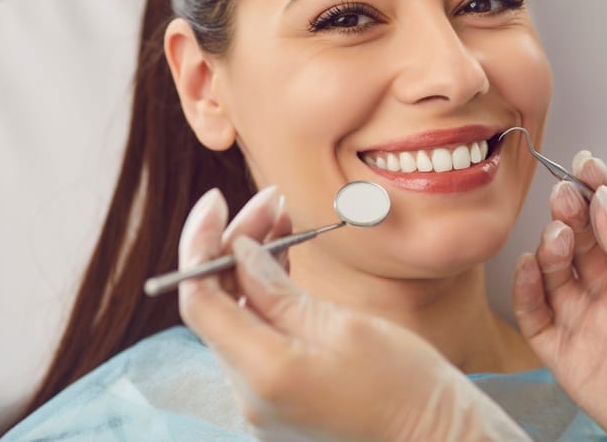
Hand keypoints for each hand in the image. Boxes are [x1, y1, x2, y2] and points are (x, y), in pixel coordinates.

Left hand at [178, 186, 531, 441]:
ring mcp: (262, 404)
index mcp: (263, 373)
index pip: (199, 299)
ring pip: (236, 320)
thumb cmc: (407, 388)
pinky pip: (256, 341)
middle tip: (270, 201)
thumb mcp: (345, 325)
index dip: (201, 243)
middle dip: (233, 246)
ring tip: (281, 220)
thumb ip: (279, 291)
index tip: (218, 202)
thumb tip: (239, 253)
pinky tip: (283, 263)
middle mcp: (250, 396)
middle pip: (217, 306)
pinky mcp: (279, 403)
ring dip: (250, 267)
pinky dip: (264, 299)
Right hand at [511, 152, 606, 441]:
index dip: (600, 192)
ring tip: (559, 234)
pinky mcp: (566, 354)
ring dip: (551, 248)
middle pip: (580, 242)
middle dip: (571, 213)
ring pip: (555, 273)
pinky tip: (529, 266)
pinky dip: (527, 290)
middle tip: (565, 194)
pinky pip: (535, 317)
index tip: (587, 164)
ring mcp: (586, 321)